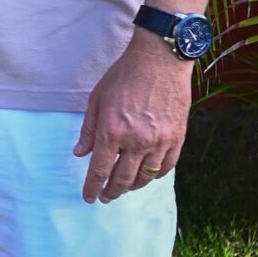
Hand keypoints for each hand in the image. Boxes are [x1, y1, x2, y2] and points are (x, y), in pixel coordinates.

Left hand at [75, 33, 192, 202]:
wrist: (160, 59)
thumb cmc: (124, 76)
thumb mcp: (97, 99)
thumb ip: (89, 130)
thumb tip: (80, 154)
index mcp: (113, 131)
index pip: (100, 170)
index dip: (92, 187)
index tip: (89, 197)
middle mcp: (136, 141)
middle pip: (122, 179)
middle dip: (111, 192)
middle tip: (105, 197)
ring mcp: (159, 140)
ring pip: (146, 177)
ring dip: (132, 186)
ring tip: (123, 187)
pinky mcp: (177, 137)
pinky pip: (166, 166)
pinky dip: (155, 175)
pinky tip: (147, 176)